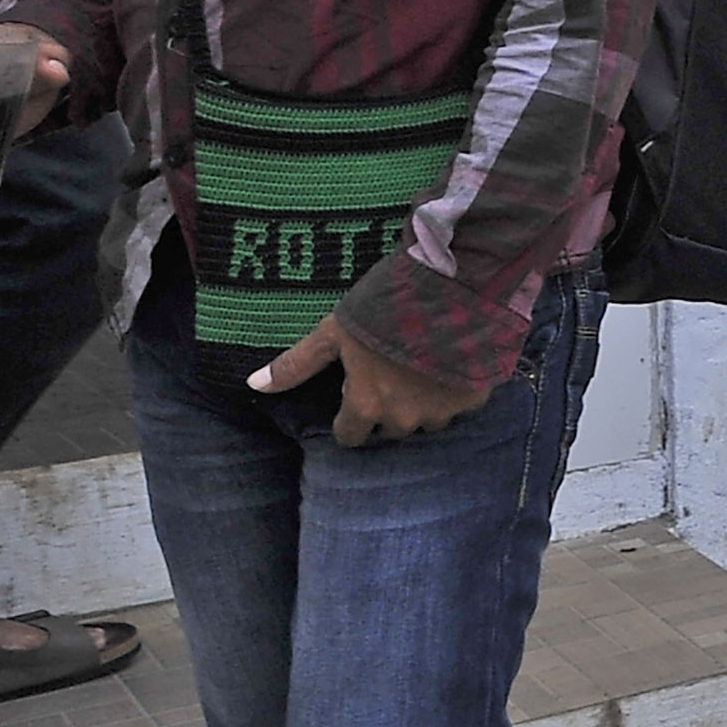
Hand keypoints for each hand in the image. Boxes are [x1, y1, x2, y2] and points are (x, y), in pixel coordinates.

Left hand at [252, 315, 491, 446]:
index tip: (354, 395)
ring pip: (426, 420)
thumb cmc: (383, 309)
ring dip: (421, 402)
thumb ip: (297, 363)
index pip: (351, 436)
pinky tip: (449, 362)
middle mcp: (403, 419)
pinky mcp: (474, 399)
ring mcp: (442, 412)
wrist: (452, 290)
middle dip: (387, 409)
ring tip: (421, 369)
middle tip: (390, 375)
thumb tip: (252, 386)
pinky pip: (459, 406)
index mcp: (366, 405)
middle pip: (390, 429)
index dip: (349, 418)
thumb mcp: (334, 331)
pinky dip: (453, 390)